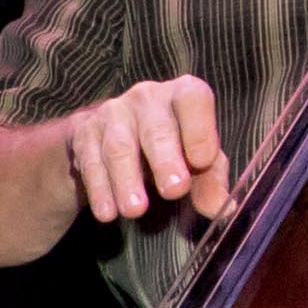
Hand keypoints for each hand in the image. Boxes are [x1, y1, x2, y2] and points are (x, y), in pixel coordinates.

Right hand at [60, 77, 233, 228]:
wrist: (111, 137)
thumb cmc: (169, 146)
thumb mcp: (195, 160)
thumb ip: (211, 181)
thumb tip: (222, 208)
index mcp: (182, 95)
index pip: (193, 99)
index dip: (199, 128)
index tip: (203, 161)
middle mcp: (146, 97)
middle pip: (155, 127)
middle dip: (165, 159)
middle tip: (174, 189)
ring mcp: (112, 113)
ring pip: (119, 147)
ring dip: (127, 180)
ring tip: (136, 210)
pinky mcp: (84, 133)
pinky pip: (90, 162)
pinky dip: (99, 189)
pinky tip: (107, 212)